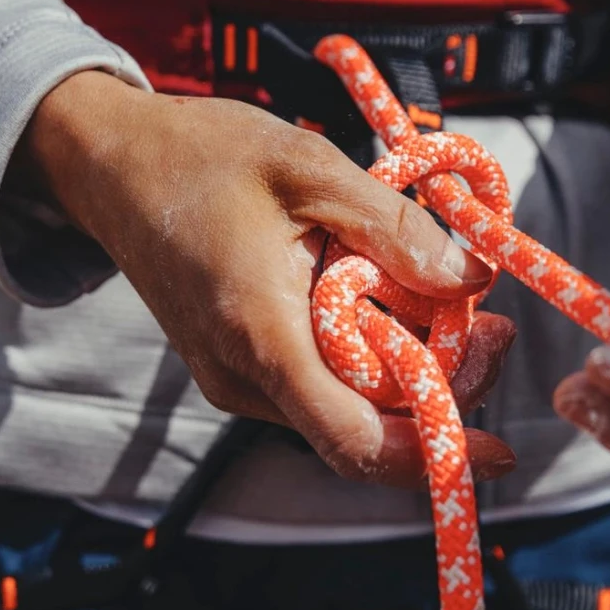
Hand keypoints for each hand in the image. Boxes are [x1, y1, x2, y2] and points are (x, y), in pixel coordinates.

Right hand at [13, 71, 516, 487]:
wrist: (112, 164)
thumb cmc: (201, 155)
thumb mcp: (308, 166)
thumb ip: (393, 227)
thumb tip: (471, 279)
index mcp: (261, 336)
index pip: (355, 439)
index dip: (434, 454)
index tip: (497, 451)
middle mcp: (244, 379)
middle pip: (366, 427)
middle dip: (440, 392)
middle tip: (495, 328)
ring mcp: (237, 379)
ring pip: (346, 408)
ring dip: (408, 373)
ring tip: (454, 305)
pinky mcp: (238, 367)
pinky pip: (321, 384)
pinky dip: (370, 359)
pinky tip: (396, 305)